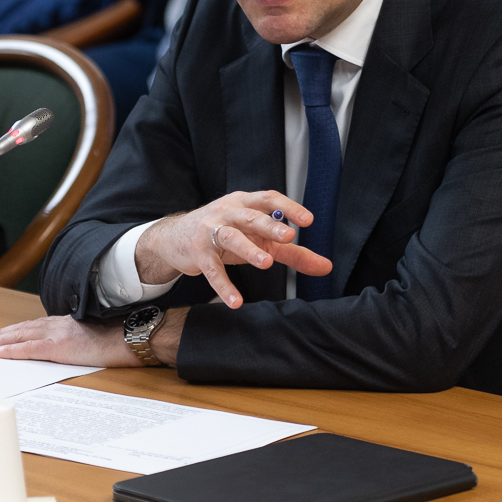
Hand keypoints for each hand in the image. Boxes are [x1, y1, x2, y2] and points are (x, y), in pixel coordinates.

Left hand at [0, 309, 187, 366]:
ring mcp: (56, 334)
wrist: (129, 337)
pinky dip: (11, 350)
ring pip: (19, 336)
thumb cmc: (115, 340)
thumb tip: (61, 349)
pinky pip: (28, 349)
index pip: (31, 326)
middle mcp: (56, 324)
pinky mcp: (59, 346)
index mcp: (64, 323)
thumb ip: (72, 339)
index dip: (12, 331)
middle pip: (20, 329)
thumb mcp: (89, 337)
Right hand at [135, 191, 330, 308]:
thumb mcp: (258, 239)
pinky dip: (224, 286)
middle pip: (250, 216)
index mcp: (245, 203)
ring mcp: (210, 231)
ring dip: (248, 249)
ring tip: (266, 263)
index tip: (308, 220)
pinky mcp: (198, 253)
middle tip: (288, 236)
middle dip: (269, 225)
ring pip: (230, 237)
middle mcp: (227, 212)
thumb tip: (326, 267)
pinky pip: (212, 270)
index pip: (268, 199)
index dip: (288, 207)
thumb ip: (292, 252)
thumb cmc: (225, 233)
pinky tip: (236, 302)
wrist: (175, 238)